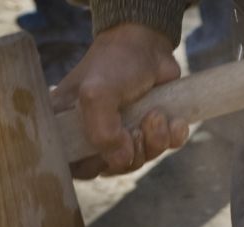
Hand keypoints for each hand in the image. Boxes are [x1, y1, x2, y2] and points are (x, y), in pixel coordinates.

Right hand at [51, 23, 188, 178]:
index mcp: (69, 126)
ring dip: (153, 142)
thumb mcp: (97, 94)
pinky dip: (172, 138)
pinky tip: (174, 121)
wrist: (147, 42)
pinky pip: (162, 150)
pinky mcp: (149, 130)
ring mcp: (122, 134)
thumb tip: (122, 161)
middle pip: (110, 167)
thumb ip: (102, 133)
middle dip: (131, 153)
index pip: (73, 165)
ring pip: (138, 160)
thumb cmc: (114, 62)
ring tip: (157, 115)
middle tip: (139, 128)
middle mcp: (93, 134)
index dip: (91, 166)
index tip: (106, 152)